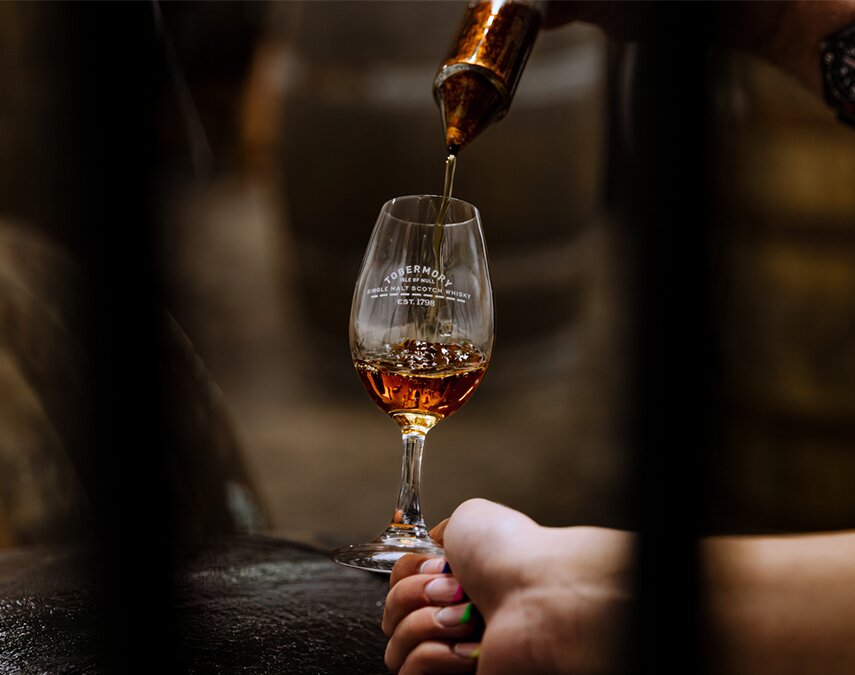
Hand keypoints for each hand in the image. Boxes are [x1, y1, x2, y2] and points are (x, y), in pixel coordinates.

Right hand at [383, 498, 634, 673]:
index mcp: (455, 582)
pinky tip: (466, 649)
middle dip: (415, 593)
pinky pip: (409, 671)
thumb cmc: (513, 557)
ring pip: (394, 644)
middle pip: (391, 612)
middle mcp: (452, 616)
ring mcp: (450, 654)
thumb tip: (432, 545)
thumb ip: (442, 532)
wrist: (543, 598)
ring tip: (467, 619)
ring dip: (427, 622)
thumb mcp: (471, 518)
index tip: (436, 565)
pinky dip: (432, 655)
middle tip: (455, 590)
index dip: (407, 572)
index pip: (398, 583)